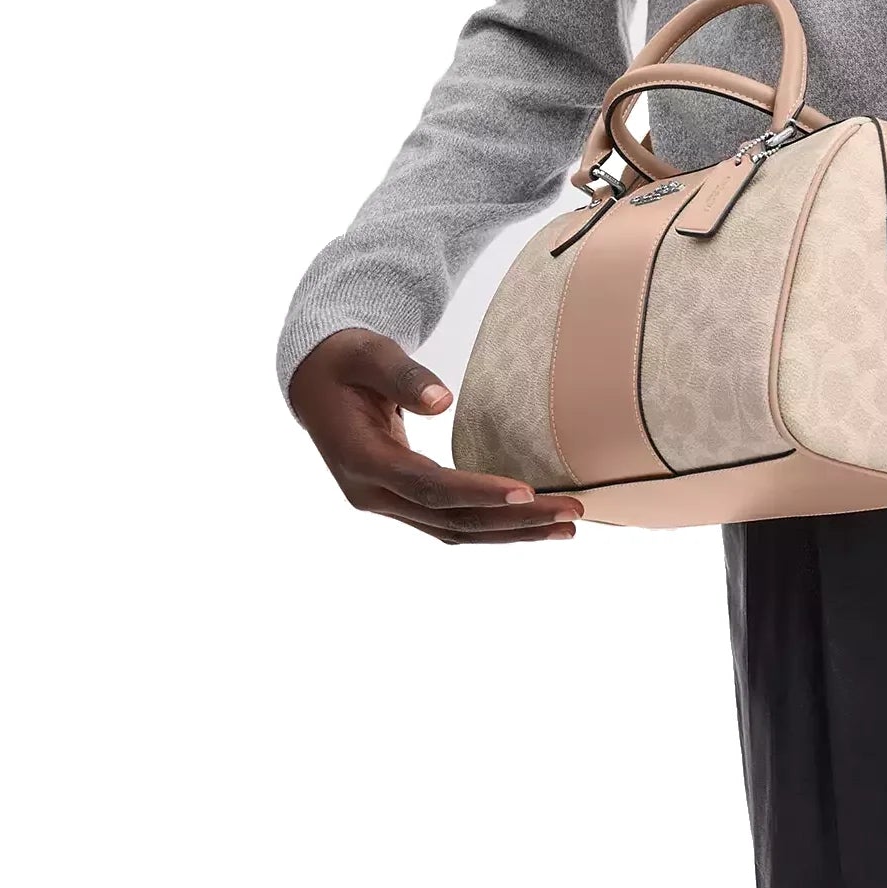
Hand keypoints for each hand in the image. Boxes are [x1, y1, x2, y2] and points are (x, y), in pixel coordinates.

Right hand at [288, 328, 582, 543]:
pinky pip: (451, 522)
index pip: (427, 486)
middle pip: (450, 519)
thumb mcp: (368, 355)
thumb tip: (442, 400)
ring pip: (454, 531)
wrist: (314, 379)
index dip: (477, 491)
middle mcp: (372, 493)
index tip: (526, 491)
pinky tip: (533, 521)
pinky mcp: (401, 500)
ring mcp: (386, 502)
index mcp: (360, 460)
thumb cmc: (345, 360)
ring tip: (566, 527)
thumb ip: (403, 376)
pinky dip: (492, 526)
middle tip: (571, 513)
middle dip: (513, 520)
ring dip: (511, 532)